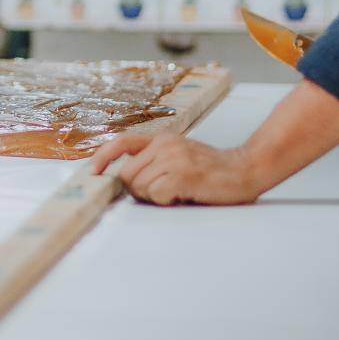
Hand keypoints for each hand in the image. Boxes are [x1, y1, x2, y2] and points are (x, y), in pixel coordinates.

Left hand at [89, 131, 257, 204]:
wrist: (245, 169)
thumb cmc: (213, 170)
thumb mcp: (180, 156)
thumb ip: (155, 161)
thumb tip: (126, 180)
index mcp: (162, 139)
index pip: (122, 142)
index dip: (103, 157)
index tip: (93, 173)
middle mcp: (165, 144)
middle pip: (127, 174)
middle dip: (138, 190)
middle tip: (162, 193)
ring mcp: (174, 158)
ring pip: (140, 186)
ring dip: (154, 197)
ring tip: (177, 192)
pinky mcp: (183, 174)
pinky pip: (156, 194)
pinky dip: (166, 201)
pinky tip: (184, 195)